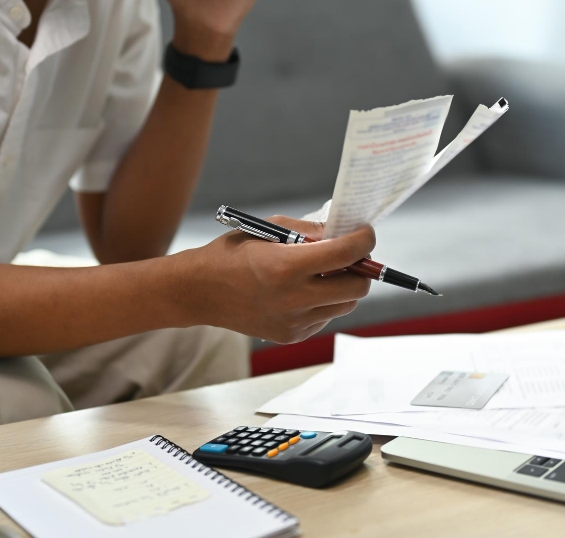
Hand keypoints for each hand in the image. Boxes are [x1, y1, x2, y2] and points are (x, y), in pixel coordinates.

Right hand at [177, 216, 374, 343]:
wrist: (200, 292)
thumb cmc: (232, 255)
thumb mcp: (268, 230)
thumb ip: (309, 230)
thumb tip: (343, 232)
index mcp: (287, 266)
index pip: (346, 254)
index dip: (364, 240)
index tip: (364, 233)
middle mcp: (293, 298)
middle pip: (357, 287)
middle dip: (360, 267)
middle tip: (348, 255)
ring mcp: (294, 321)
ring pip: (346, 305)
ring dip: (343, 286)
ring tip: (322, 273)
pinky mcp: (292, 335)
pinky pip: (325, 317)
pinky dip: (324, 302)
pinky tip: (302, 291)